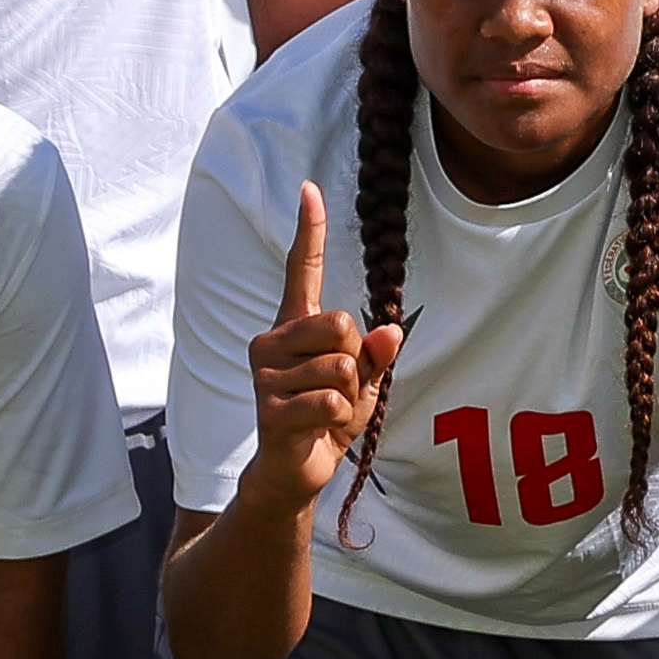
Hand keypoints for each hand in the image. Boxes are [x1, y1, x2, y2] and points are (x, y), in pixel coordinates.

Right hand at [234, 186, 399, 517]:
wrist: (294, 470)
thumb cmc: (325, 419)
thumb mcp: (362, 384)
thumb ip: (375, 356)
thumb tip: (391, 332)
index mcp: (294, 327)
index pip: (302, 270)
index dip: (309, 231)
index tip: (310, 189)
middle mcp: (272, 341)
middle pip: (342, 324)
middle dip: (356, 362)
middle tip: (337, 391)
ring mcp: (266, 373)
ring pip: (341, 366)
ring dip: (350, 397)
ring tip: (325, 413)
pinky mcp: (269, 406)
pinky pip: (331, 400)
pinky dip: (339, 418)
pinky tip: (318, 429)